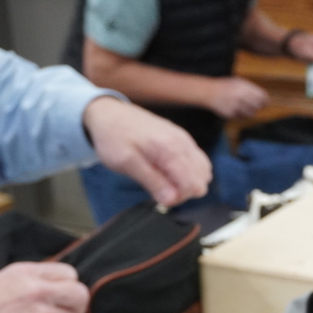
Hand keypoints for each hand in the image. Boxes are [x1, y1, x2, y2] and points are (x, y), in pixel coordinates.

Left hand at [83, 97, 210, 206]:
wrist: (109, 112)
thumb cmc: (114, 136)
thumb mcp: (125, 162)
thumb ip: (151, 181)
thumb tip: (171, 200)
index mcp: (170, 149)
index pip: (193, 185)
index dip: (178, 198)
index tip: (160, 197)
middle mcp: (183, 143)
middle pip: (200, 181)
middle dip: (182, 192)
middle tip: (159, 189)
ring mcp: (186, 139)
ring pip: (203, 173)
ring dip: (186, 183)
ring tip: (163, 180)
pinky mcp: (184, 139)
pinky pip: (198, 162)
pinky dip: (188, 172)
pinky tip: (169, 171)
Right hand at [207, 77, 268, 118]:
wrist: (209, 92)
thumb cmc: (226, 87)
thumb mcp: (238, 82)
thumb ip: (251, 89)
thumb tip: (265, 98)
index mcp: (244, 86)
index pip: (261, 95)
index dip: (265, 100)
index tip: (265, 102)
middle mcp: (240, 95)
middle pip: (257, 105)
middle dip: (259, 107)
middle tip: (257, 106)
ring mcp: (235, 105)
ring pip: (251, 113)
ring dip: (251, 112)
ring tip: (245, 107)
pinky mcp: (230, 113)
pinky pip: (242, 117)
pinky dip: (242, 115)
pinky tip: (237, 110)